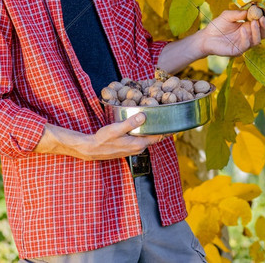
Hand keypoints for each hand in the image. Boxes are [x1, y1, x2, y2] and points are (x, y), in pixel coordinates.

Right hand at [34, 114, 161, 159]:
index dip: (166, 128)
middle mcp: (138, 148)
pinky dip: (144, 131)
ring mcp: (133, 148)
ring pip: (147, 137)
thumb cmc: (103, 139)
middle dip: (161, 127)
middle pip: (154, 137)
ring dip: (152, 129)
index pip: (158, 136)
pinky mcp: (128, 147)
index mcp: (138, 144)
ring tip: (157, 117)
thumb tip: (144, 115)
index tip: (172, 119)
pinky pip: (141, 138)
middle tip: (166, 114)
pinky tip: (143, 123)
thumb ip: (130, 123)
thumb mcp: (116, 129)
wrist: (91, 149)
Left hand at [198, 9, 264, 57]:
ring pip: (257, 40)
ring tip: (254, 22)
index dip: (264, 18)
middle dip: (264, 26)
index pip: (260, 24)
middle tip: (262, 18)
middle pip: (262, 33)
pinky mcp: (238, 50)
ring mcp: (244, 44)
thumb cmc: (217, 26)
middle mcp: (248, 36)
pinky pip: (246, 45)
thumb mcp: (227, 15)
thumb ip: (237, 13)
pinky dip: (246, 37)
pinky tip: (243, 29)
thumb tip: (248, 11)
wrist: (206, 37)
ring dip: (257, 31)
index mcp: (247, 27)